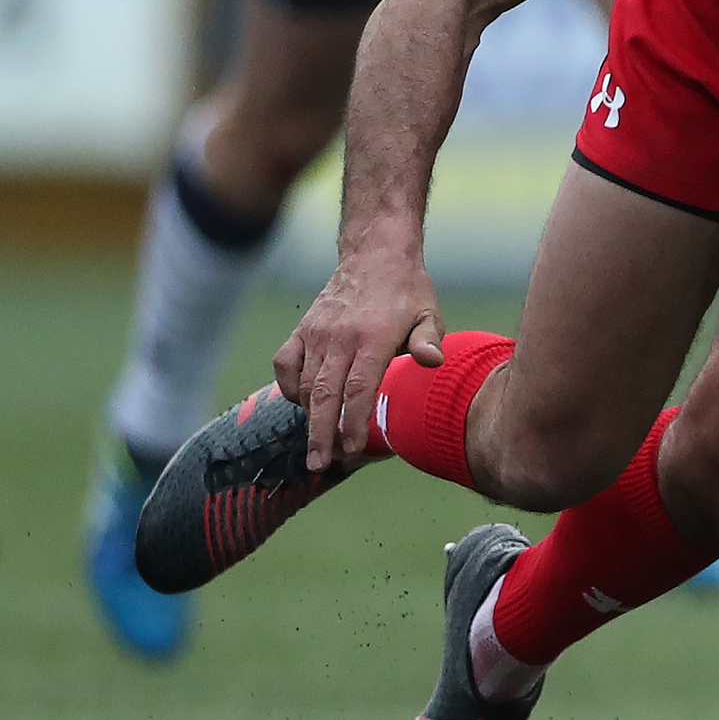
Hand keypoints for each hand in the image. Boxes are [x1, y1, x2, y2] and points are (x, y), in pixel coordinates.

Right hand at [272, 247, 443, 470]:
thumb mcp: (429, 312)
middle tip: (319, 464)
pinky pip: (285, 365)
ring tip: (319, 442)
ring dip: (310, 416)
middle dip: (320, 434)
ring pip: (305, 384)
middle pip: (324, 395)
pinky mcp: (302, 330)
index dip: (352, 422)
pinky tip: (304, 402)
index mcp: (372, 337)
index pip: (357, 389)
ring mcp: (316, 333)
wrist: (376, 255)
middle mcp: (339, 337)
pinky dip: (290, 388)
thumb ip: (430, 340)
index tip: (351, 449)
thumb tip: (433, 363)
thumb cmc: (408, 291)